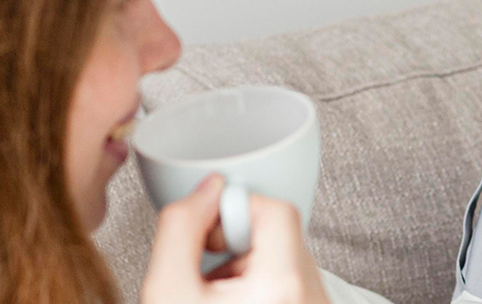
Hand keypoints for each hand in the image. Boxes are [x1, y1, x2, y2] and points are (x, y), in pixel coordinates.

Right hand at [140, 174, 331, 303]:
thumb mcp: (166, 289)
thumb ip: (179, 228)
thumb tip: (204, 189)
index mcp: (283, 284)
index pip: (278, 208)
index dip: (235, 211)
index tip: (211, 235)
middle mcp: (310, 294)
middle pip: (281, 231)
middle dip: (238, 240)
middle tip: (208, 270)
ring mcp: (314, 303)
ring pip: (285, 256)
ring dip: (247, 263)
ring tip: (218, 293)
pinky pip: (291, 281)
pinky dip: (260, 284)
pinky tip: (233, 303)